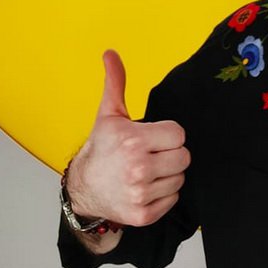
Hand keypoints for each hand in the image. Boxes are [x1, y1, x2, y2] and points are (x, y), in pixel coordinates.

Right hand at [67, 50, 189, 227]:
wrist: (84, 188)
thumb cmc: (101, 149)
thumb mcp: (109, 114)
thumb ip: (116, 83)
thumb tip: (110, 53)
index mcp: (133, 141)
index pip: (179, 134)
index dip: (167, 133)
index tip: (152, 136)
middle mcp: (138, 168)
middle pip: (183, 157)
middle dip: (169, 153)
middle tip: (151, 153)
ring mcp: (141, 194)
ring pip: (180, 178)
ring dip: (167, 174)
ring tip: (147, 170)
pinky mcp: (144, 214)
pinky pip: (173, 198)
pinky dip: (163, 194)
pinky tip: (146, 186)